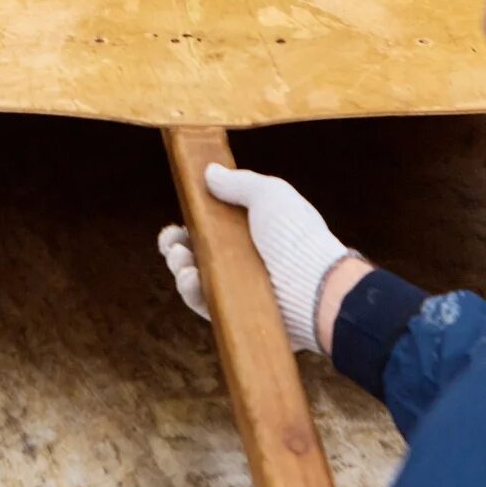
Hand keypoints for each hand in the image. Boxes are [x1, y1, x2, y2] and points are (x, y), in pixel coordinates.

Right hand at [157, 164, 354, 353]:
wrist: (314, 288)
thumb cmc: (295, 236)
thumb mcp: (270, 194)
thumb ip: (238, 182)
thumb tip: (209, 172)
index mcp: (253, 230)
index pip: (212, 226)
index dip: (191, 222)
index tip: (179, 218)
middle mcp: (245, 259)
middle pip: (197, 252)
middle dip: (176, 245)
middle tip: (170, 241)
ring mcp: (240, 288)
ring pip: (195, 278)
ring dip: (179, 266)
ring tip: (181, 259)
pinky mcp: (237, 314)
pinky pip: (204, 305)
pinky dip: (191, 292)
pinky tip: (190, 278)